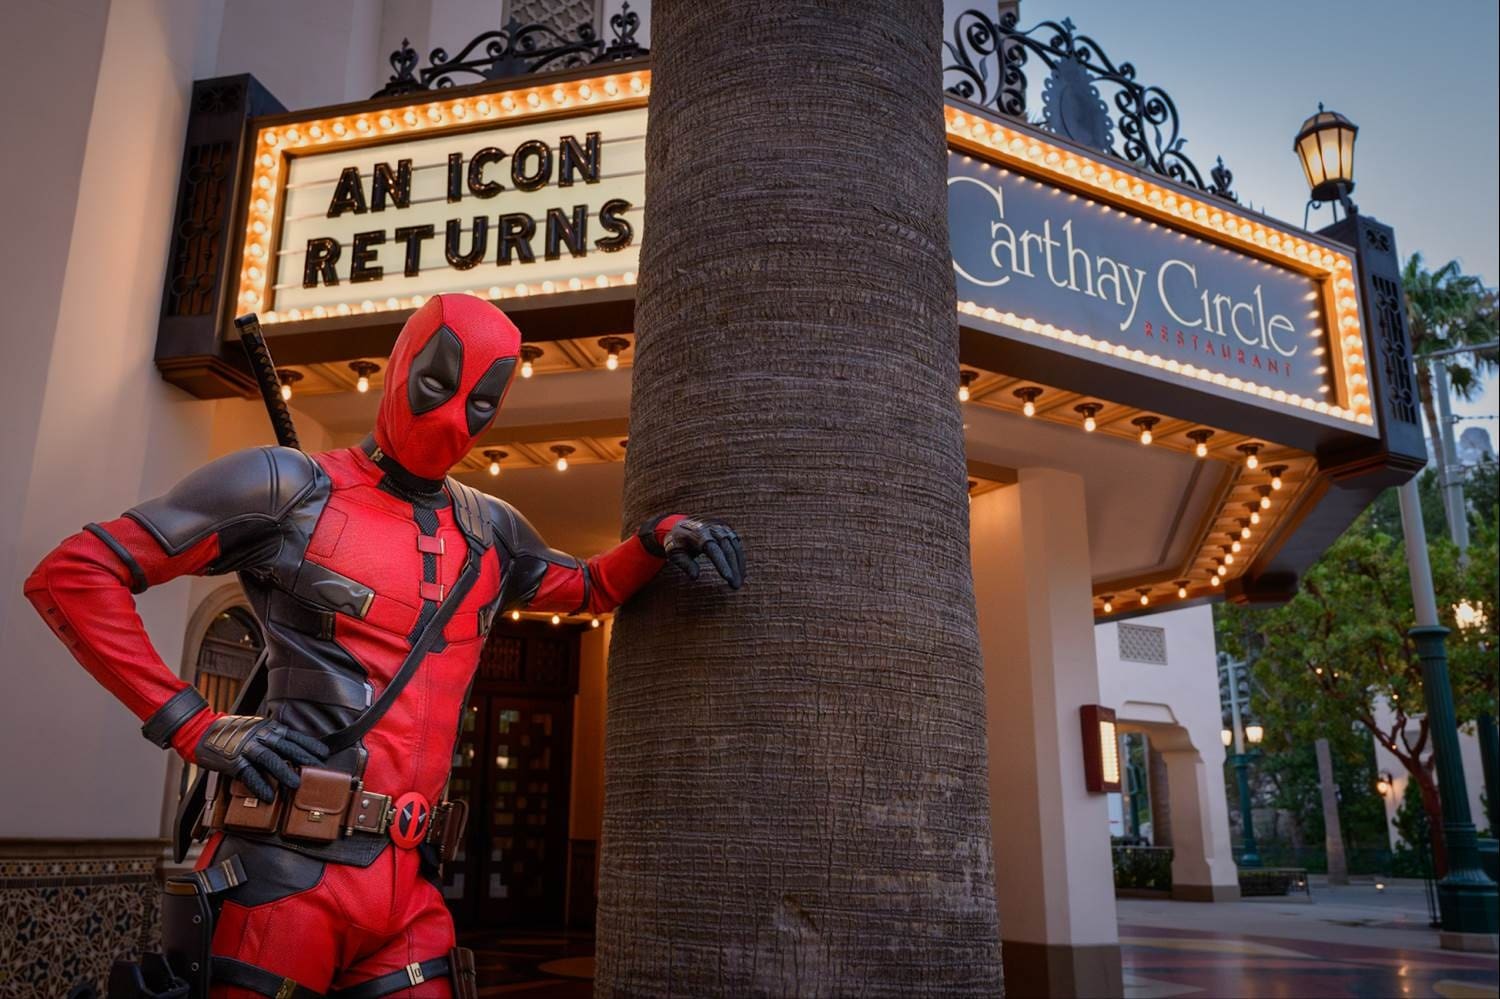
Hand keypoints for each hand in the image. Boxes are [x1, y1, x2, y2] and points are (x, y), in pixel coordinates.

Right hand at [193, 714, 328, 801]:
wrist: (201, 731)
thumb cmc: (232, 732)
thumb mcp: (255, 728)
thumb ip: (271, 735)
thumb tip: (291, 747)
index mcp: (267, 728)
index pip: (293, 736)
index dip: (309, 745)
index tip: (324, 754)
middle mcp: (259, 736)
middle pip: (286, 747)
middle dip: (303, 758)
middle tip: (318, 769)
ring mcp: (245, 748)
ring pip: (269, 759)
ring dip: (284, 772)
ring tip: (296, 784)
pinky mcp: (232, 761)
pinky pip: (248, 774)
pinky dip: (259, 785)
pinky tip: (269, 796)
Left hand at [662, 517, 744, 588]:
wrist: (680, 524)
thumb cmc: (677, 543)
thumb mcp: (675, 553)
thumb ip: (685, 564)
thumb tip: (695, 577)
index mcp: (698, 534)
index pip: (714, 549)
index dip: (722, 564)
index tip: (728, 578)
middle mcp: (712, 528)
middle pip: (727, 549)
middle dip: (733, 568)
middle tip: (735, 586)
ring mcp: (721, 527)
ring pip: (734, 546)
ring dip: (739, 565)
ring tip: (739, 582)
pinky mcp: (726, 529)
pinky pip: (736, 544)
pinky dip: (739, 558)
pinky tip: (740, 572)